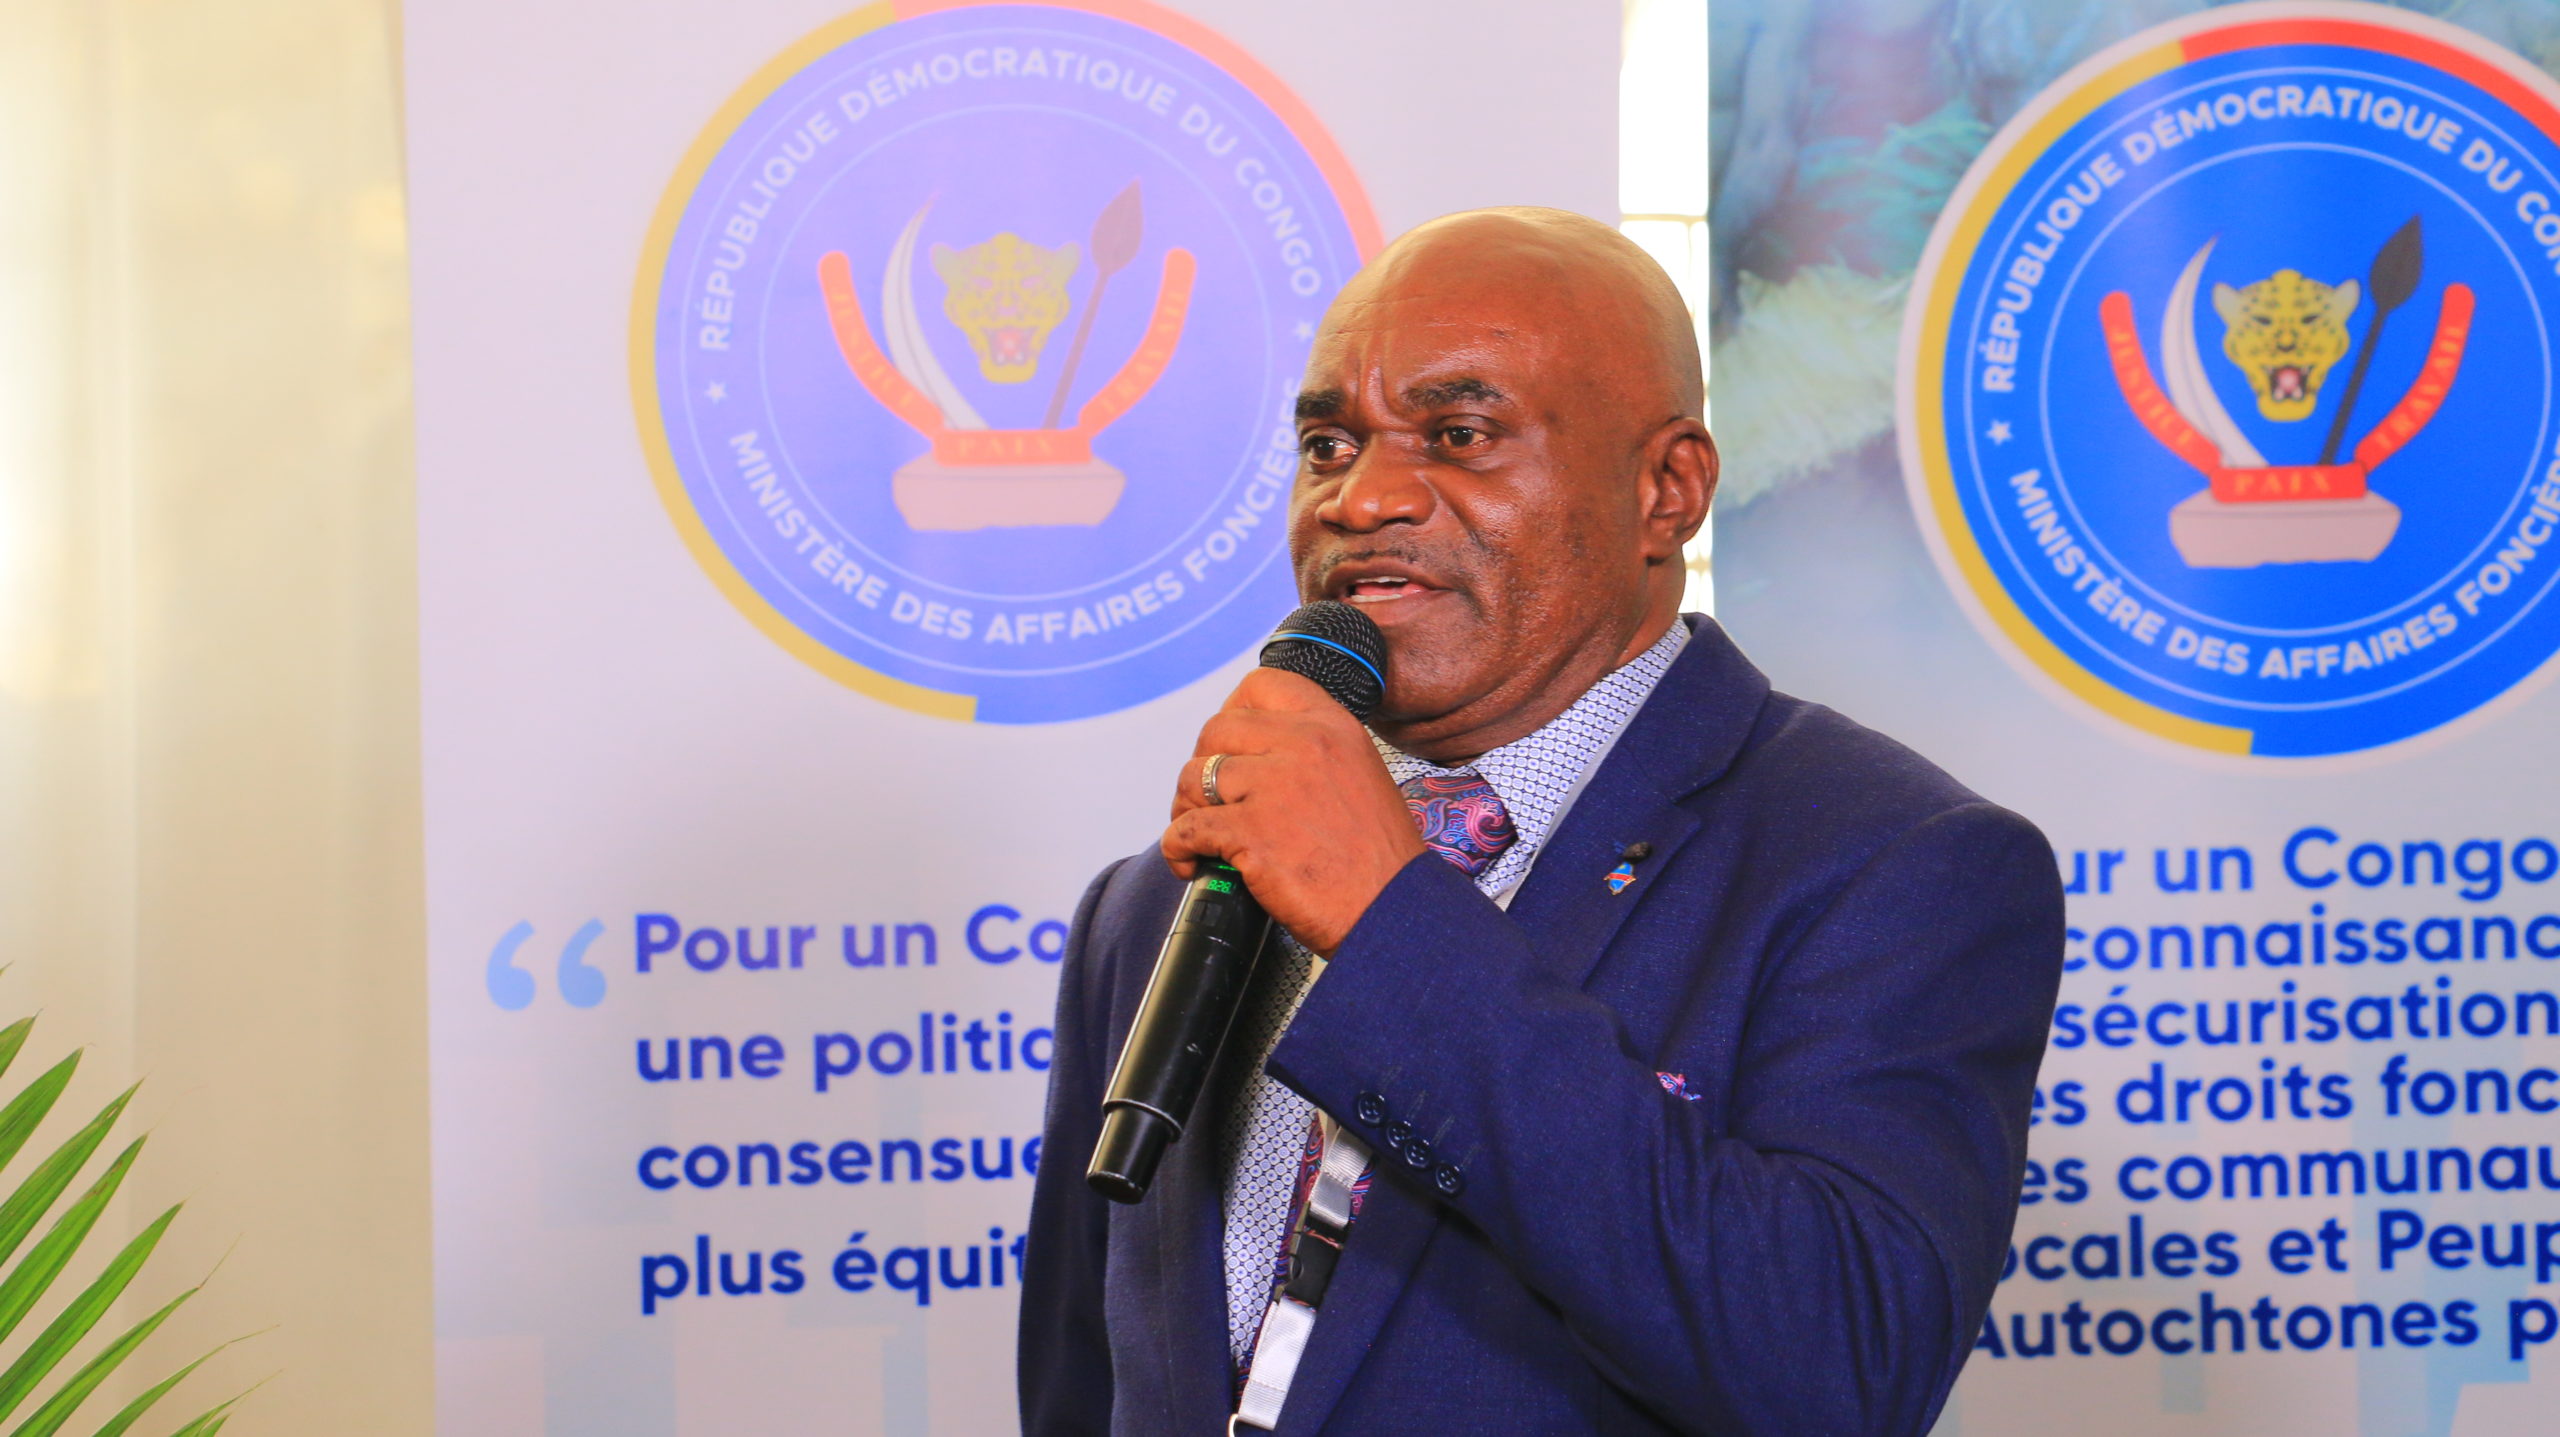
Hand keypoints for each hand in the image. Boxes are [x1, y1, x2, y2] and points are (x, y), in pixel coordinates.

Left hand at [1164, 667, 1424, 955]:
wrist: (1393, 912)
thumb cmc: (1380, 861)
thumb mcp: (1360, 776)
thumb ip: (1314, 755)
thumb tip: (1259, 760)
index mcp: (1334, 727)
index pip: (1262, 685)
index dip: (1232, 710)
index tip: (1227, 742)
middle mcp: (1304, 745)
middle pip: (1217, 729)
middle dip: (1201, 763)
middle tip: (1207, 797)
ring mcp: (1275, 787)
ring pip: (1194, 776)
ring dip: (1185, 807)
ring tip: (1198, 835)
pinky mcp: (1251, 832)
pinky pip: (1187, 829)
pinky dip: (1178, 849)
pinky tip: (1191, 863)